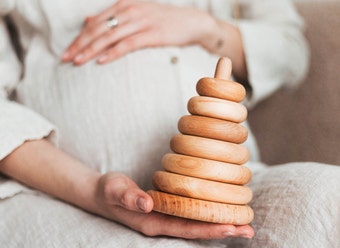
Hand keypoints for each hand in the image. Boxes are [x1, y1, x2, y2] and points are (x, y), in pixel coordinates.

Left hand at [62, 0, 217, 64]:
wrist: (191, 22)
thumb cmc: (163, 21)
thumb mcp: (136, 15)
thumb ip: (114, 18)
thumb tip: (90, 21)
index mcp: (124, 5)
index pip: (95, 22)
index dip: (79, 37)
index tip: (68, 50)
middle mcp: (129, 11)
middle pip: (98, 29)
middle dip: (80, 44)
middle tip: (66, 57)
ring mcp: (141, 22)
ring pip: (109, 37)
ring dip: (91, 50)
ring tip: (77, 61)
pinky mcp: (151, 34)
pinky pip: (127, 44)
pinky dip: (113, 52)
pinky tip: (101, 61)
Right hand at [92, 172, 253, 239]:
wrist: (102, 193)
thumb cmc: (108, 190)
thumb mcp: (114, 189)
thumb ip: (129, 196)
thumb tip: (147, 203)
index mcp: (151, 222)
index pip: (185, 229)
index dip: (208, 229)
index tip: (231, 227)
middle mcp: (161, 224)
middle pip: (196, 231)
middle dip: (221, 230)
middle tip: (248, 229)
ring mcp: (165, 219)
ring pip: (196, 225)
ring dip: (219, 223)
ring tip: (244, 223)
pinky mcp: (167, 211)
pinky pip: (190, 216)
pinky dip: (207, 215)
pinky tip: (221, 210)